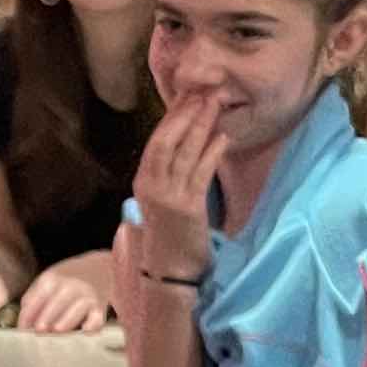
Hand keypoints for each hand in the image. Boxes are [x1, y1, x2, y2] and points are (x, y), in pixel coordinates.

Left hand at [17, 253, 119, 333]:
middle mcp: (70, 286)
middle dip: (46, 317)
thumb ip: (32, 298)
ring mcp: (86, 296)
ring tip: (57, 330)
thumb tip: (23, 323)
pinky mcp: (99, 307)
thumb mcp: (47, 280)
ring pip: (76, 310)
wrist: (99, 267)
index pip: (37, 299)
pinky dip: (92, 324)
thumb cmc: (66, 279)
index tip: (22, 329)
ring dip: (66, 320)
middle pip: (56, 304)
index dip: (28, 315)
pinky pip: (97, 319)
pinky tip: (85, 330)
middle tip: (38, 331)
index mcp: (52, 279)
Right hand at [132, 92, 225, 282]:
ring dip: (200, 126)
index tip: (188, 96)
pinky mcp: (187, 208)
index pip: (156, 140)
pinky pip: (201, 173)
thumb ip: (170, 176)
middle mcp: (150, 185)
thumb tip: (189, 145)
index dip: (172, 116)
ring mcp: (168, 197)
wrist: (169, 273)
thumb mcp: (163, 202)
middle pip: (165, 140)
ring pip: (183, 152)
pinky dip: (211, 153)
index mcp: (143, 181)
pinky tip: (223, 138)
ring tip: (215, 105)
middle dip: (185, 114)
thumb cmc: (170, 237)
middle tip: (203, 92)